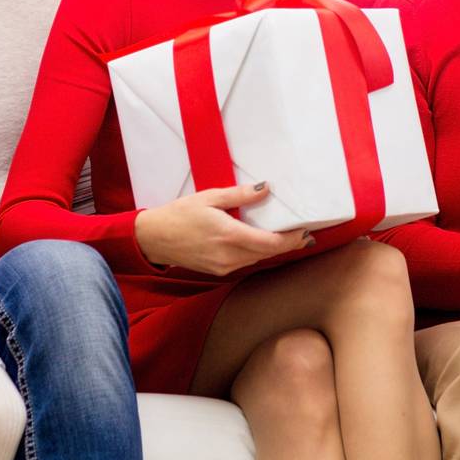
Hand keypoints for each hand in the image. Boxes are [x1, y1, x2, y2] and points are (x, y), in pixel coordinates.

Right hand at [134, 183, 311, 275]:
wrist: (153, 239)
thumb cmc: (179, 215)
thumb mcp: (210, 197)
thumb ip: (240, 195)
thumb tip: (266, 188)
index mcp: (229, 236)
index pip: (270, 244)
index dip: (292, 240)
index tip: (306, 232)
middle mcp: (229, 256)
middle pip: (267, 253)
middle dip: (288, 245)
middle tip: (305, 234)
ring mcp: (223, 266)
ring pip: (257, 259)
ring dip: (272, 249)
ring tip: (287, 236)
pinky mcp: (218, 271)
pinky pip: (244, 262)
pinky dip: (256, 252)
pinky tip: (260, 242)